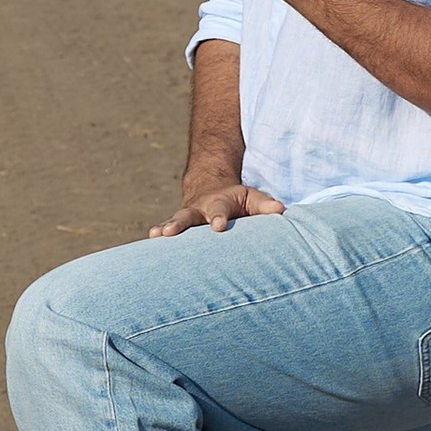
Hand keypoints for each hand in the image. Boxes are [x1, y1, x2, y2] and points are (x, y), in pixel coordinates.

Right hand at [150, 180, 287, 237]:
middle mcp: (199, 209)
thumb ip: (264, 205)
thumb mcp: (252, 198)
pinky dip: (158, 236)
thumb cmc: (237, 200)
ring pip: (174, 222)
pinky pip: (166, 231)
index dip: (218, 217)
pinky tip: (150, 241)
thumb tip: (280, 210)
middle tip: (170, 232)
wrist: (210, 188)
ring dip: (165, 228)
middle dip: (180, 223)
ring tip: (155, 236)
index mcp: (219, 203)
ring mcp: (186, 217)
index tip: (217, 226)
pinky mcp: (177, 226)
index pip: (219, 210)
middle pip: (189, 216)